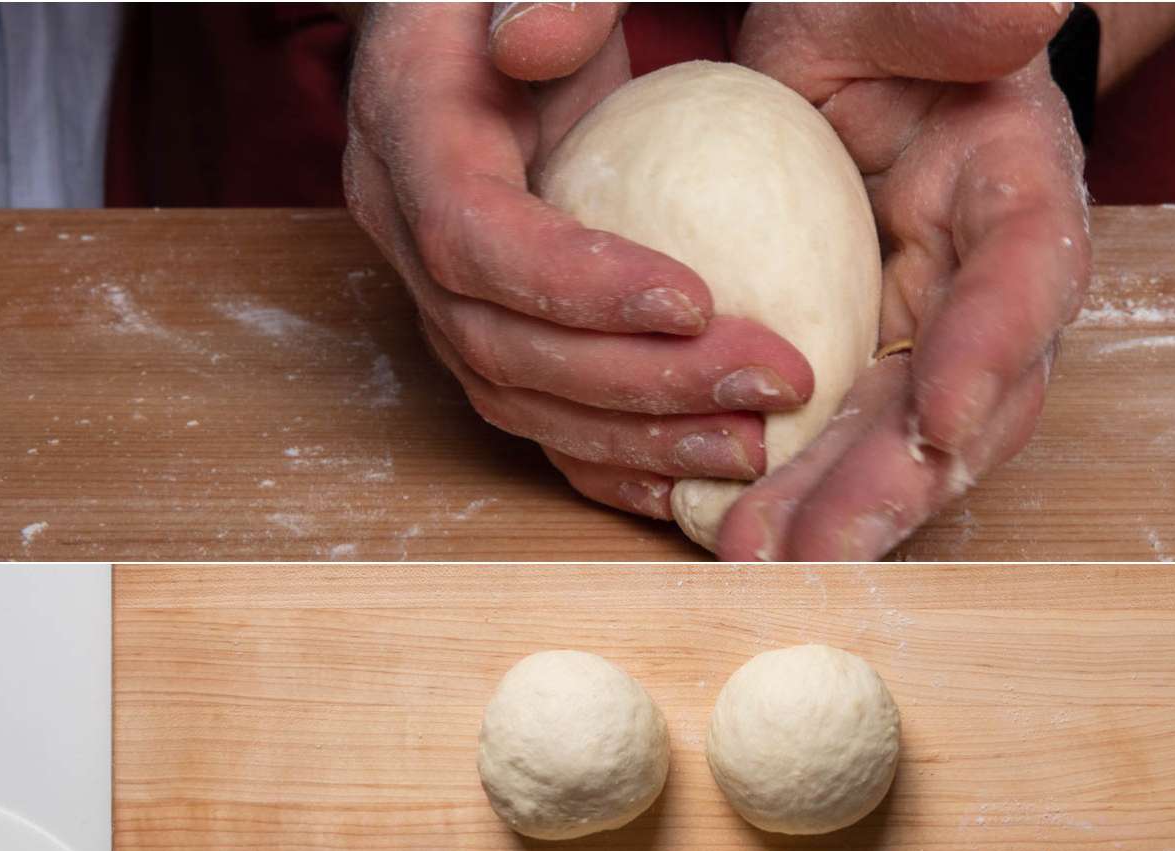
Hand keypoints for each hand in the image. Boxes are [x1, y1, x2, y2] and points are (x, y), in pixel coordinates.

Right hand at [344, 3, 813, 519]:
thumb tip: (531, 43)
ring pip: (522, 402)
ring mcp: (441, 292)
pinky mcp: (486, 329)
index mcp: (406, 131)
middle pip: (503, 346)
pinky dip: (615, 462)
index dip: (575, 284)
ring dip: (640, 439)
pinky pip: (539, 419)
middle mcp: (406, 227)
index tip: (697, 297)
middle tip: (769, 381)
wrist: (481, 15)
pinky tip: (693, 479)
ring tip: (752, 445)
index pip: (470, 235)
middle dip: (640, 382)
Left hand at [718, 3, 1090, 559]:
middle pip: (968, 403)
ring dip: (838, 511)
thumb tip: (1026, 5)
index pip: (1023, 274)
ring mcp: (933, 337)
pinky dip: (799, 488)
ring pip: (904, 444)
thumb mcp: (894, 4)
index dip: (989, 349)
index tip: (939, 419)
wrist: (858, 73)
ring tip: (757, 558)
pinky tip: (734, 527)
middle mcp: (990, 286)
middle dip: (896, 484)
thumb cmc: (879, 24)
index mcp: (1021, 190)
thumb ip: (942, 12)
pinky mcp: (873, 364)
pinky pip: (845, 438)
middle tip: (818, 552)